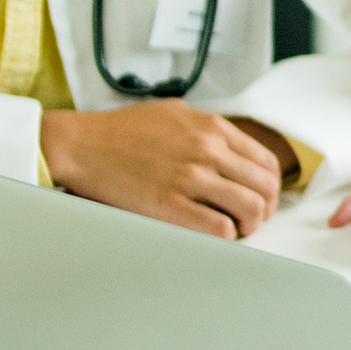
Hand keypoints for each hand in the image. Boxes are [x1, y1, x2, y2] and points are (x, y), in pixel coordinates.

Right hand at [40, 100, 284, 238]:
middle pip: (265, 188)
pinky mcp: (170, 205)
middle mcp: (208, 150)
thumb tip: (232, 145)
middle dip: (265, 209)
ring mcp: (190, 178)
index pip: (266, 163)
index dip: (270, 186)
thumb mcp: (174, 112)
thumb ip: (207, 127)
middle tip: (252, 220)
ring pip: (250, 209)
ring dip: (249, 225)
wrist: (80, 145)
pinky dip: (226, 237)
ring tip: (235, 230)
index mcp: (212, 128)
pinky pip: (220, 229)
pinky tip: (214, 235)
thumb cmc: (121, 130)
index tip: (261, 198)